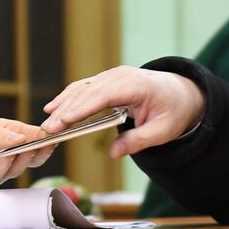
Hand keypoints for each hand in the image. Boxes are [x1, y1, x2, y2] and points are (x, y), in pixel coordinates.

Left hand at [0, 118, 53, 189]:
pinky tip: (7, 157)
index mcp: (4, 134)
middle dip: (40, 150)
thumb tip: (23, 138)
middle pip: (29, 154)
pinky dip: (5, 167)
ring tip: (26, 148)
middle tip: (47, 144)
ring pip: (18, 167)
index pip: (29, 135)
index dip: (42, 136)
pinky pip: (0, 177)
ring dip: (23, 157)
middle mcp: (4, 153)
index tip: (52, 134)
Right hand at [42, 66, 204, 158]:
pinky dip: (69, 98)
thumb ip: (138, 141)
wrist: (180, 92)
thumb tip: (114, 153)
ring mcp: (113, 76)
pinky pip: (85, 88)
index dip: (82, 108)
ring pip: (82, 88)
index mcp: (137, 86)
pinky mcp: (108, 80)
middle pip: (88, 91)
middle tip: (49, 129)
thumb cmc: (173, 111)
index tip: (64, 121)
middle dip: (66, 110)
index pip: (104, 95)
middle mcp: (122, 76)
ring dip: (63, 104)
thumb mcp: (162, 131)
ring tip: (47, 122)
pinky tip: (54, 108)